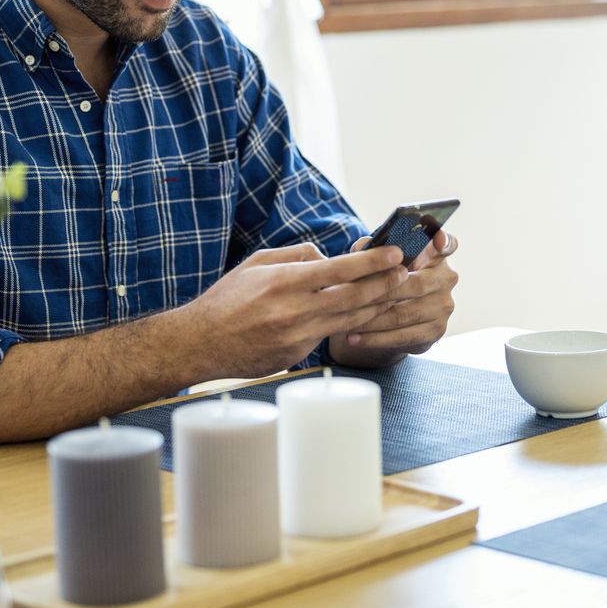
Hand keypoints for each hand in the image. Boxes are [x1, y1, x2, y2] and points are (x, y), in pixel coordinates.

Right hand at [181, 242, 407, 378]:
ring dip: (377, 305)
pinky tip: (366, 314)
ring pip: (350, 319)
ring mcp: (298, 336)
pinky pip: (331, 335)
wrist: (201, 343)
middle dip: (386, 283)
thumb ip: (295, 255)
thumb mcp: (257, 263)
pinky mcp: (297, 355)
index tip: (394, 253)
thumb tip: (327, 257)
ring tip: (395, 291)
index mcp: (285, 281)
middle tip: (406, 272)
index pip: (340, 270)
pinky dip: (352, 323)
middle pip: (355, 296)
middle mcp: (295, 310)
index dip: (373, 261)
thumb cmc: (228, 299)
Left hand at [329, 230, 458, 364]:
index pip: (448, 244)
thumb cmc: (388, 281)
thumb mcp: (380, 263)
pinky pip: (403, 336)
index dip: (445, 241)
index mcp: (435, 256)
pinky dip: (376, 338)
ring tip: (348, 320)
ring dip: (374, 319)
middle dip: (383, 290)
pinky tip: (356, 337)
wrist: (394, 320)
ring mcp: (443, 306)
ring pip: (406, 313)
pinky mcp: (436, 331)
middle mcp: (445, 279)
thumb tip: (362, 247)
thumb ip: (372, 251)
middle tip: (355, 296)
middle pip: (417, 283)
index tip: (437, 241)